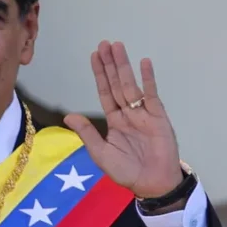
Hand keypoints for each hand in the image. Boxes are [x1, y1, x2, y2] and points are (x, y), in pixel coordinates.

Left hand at [64, 40, 183, 198]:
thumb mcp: (100, 153)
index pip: (104, 92)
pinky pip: (151, 94)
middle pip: (117, 83)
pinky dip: (148, 78)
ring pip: (131, 84)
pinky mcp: (158, 116)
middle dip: (110, 64)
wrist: (152, 183)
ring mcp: (143, 113)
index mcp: (114, 121)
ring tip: (117, 47)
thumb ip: (87, 133)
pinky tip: (143, 63)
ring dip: (124, 66)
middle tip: (105, 44)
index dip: (100, 74)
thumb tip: (68, 116)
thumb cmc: (126, 171)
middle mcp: (128, 113)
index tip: (94, 56)